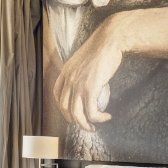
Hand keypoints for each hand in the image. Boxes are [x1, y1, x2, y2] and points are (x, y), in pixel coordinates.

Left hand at [53, 13, 126, 131]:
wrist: (110, 40)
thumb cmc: (102, 46)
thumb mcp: (84, 58)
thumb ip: (81, 70)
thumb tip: (88, 79)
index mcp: (65, 72)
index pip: (56, 94)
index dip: (62, 107)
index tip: (71, 112)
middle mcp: (68, 80)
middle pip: (64, 108)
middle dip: (73, 120)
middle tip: (84, 124)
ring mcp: (78, 85)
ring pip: (76, 114)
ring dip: (85, 125)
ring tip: (94, 127)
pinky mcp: (90, 89)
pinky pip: (91, 112)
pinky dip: (98, 118)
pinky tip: (106, 117)